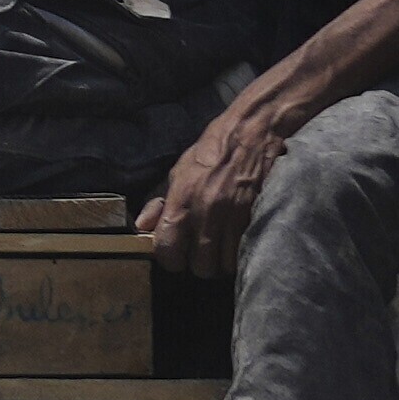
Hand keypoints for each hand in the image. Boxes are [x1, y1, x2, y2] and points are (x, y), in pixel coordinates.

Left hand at [151, 77, 308, 277]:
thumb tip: (142, 225)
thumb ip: (161, 202)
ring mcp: (233, 218)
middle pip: (199, 266)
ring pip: (224, 265)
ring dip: (221, 262)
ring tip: (220, 247)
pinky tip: (236, 242)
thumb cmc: (211, 151)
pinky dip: (239, 254)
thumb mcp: (178, 171)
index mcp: (181, 200)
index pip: (167, 250)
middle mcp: (206, 213)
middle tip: (201, 251)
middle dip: (199, 263)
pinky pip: (244, 253)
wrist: (252, 133)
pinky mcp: (256, 219)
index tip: (175, 253)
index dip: (170, 258)